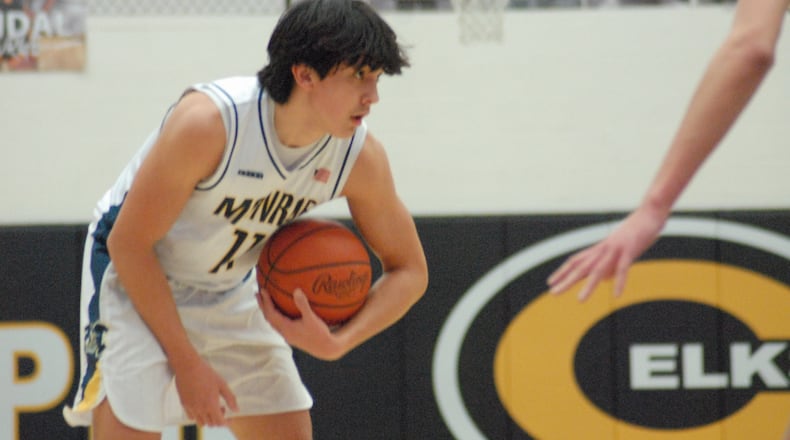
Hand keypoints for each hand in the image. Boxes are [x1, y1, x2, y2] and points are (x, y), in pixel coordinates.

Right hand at [174, 357, 238, 426]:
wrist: (188, 366)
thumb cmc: (206, 373)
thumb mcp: (222, 384)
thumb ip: (230, 398)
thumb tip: (236, 410)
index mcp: (211, 405)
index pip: (220, 422)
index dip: (226, 422)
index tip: (230, 418)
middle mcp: (200, 409)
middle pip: (211, 424)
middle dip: (218, 419)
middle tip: (221, 408)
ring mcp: (191, 407)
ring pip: (201, 422)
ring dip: (208, 418)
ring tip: (211, 406)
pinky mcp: (184, 404)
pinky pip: (192, 417)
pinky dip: (198, 415)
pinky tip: (201, 405)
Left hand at [258, 288, 345, 359]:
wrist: (326, 349)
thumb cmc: (320, 334)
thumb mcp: (312, 318)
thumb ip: (303, 304)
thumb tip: (296, 290)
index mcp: (286, 328)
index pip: (271, 314)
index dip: (265, 302)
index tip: (262, 290)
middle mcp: (284, 333)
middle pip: (269, 318)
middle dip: (263, 306)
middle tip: (257, 293)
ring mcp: (288, 335)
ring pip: (273, 322)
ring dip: (268, 311)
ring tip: (266, 301)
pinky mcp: (292, 336)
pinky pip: (279, 324)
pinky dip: (276, 315)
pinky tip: (281, 311)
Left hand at [547, 208, 666, 300]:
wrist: (649, 212)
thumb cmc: (635, 232)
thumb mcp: (619, 250)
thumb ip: (610, 264)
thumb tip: (603, 280)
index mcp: (600, 248)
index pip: (576, 261)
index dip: (562, 271)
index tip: (551, 282)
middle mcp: (603, 249)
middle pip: (581, 267)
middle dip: (567, 280)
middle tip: (553, 293)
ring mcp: (615, 249)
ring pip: (599, 269)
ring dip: (589, 286)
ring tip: (580, 300)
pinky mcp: (630, 250)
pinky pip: (623, 268)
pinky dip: (619, 281)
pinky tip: (616, 295)